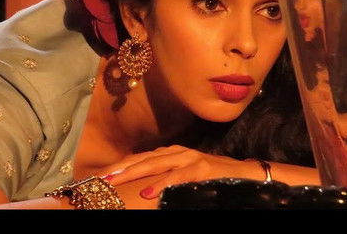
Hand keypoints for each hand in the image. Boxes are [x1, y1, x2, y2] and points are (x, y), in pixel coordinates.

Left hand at [102, 145, 255, 199]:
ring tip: (114, 181)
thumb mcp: (186, 176)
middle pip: (142, 159)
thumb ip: (167, 176)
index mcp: (172, 153)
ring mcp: (190, 159)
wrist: (246, 174)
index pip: (140, 158)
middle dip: (120, 168)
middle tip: (100, 178)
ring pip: (155, 165)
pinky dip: (162, 184)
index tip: (100, 175)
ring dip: (133, 173)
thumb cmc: (214, 178)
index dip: (120, 166)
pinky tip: (148, 193)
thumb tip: (144, 186)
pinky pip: (178, 177)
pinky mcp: (202, 169)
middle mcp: (178, 152)